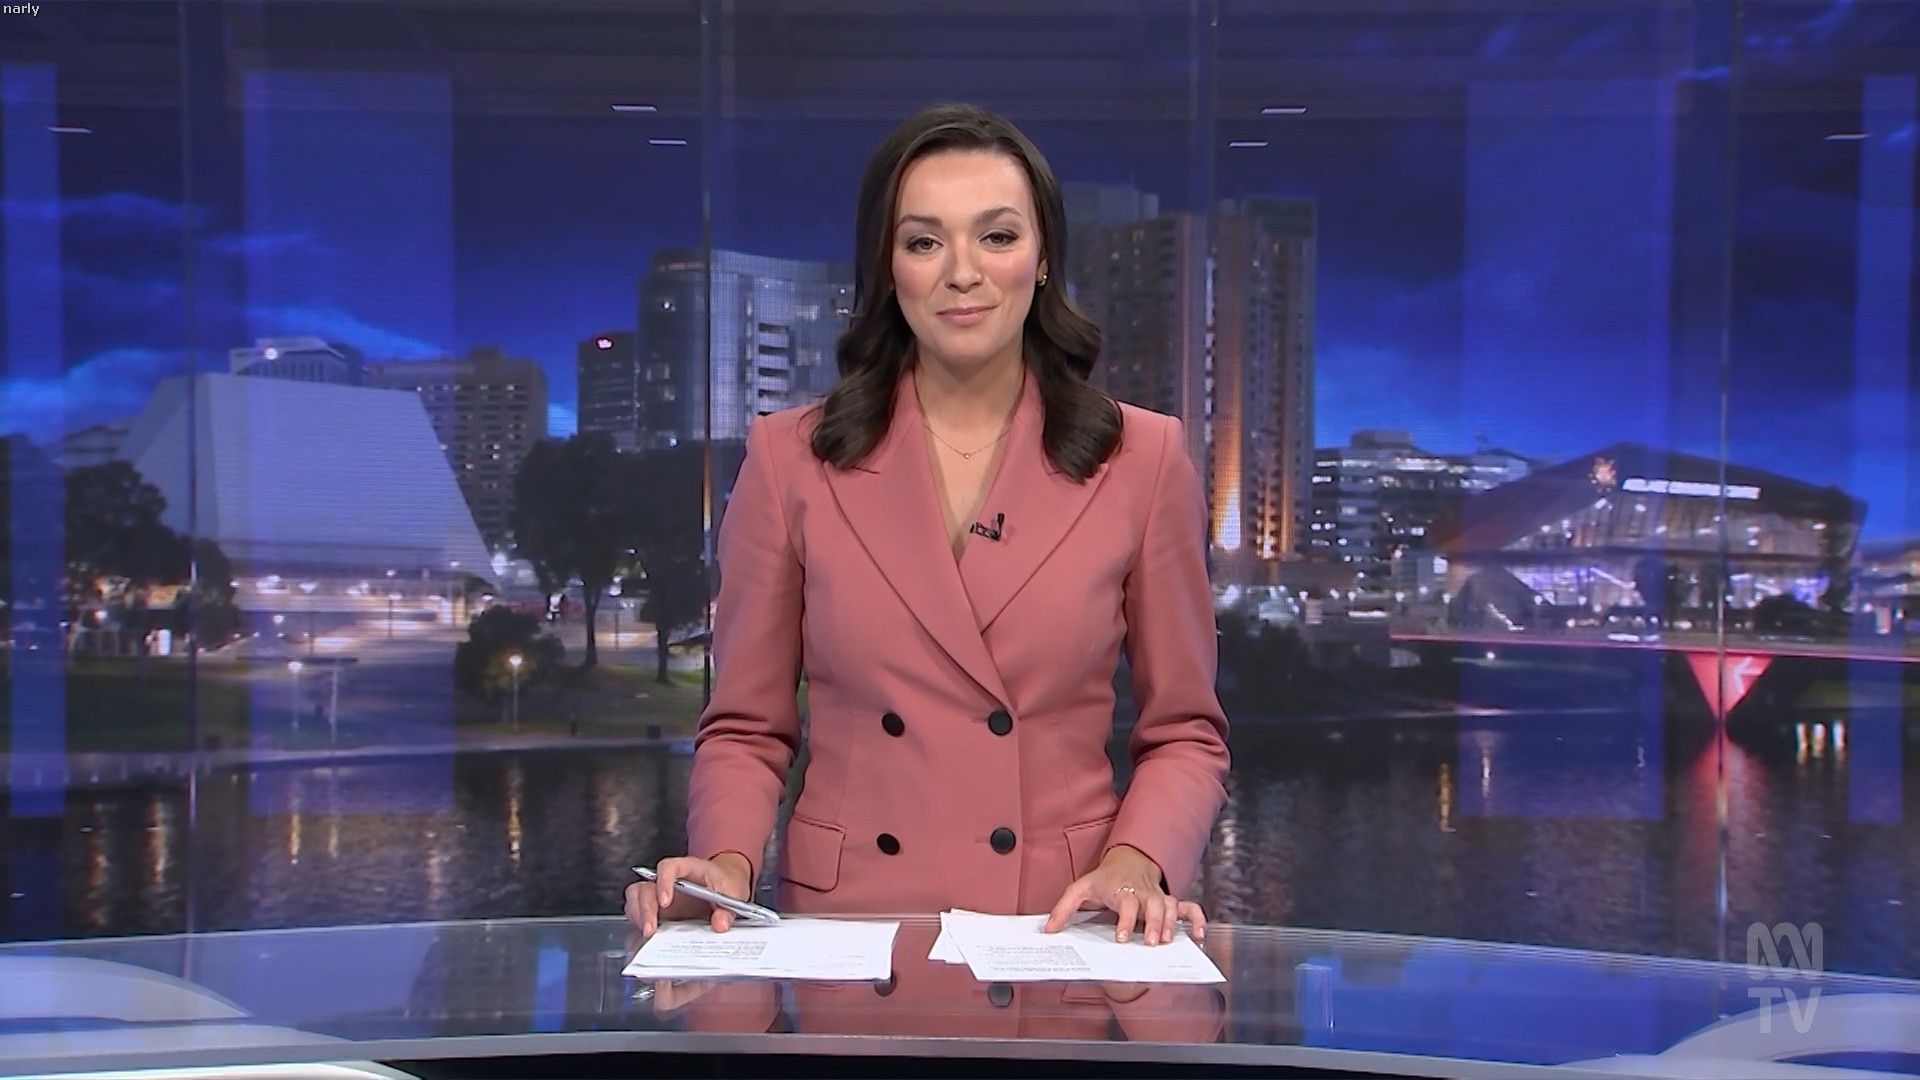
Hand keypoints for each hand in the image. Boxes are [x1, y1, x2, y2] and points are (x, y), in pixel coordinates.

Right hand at [624, 851, 753, 935]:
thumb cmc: (727, 882)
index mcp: (688, 868)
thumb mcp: (734, 892)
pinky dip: (640, 926)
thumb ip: (728, 910)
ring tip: (648, 935)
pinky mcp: (658, 909)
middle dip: (644, 909)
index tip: (665, 901)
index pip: (668, 867)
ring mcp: (660, 894)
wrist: (726, 883)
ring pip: (636, 898)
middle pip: (645, 886)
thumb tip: (719, 925)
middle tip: (651, 930)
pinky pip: (639, 914)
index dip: (663, 882)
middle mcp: (669, 880)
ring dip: (638, 917)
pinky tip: (649, 939)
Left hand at [1042, 844, 1206, 944]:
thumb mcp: (1080, 888)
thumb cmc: (1104, 878)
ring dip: (1172, 924)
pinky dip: (1197, 919)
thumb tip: (1049, 929)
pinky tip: (1199, 934)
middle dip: (1154, 923)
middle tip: (1151, 943)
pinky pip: (1189, 907)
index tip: (1122, 938)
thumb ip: (1064, 908)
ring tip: (1168, 942)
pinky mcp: (1170, 900)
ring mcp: (1159, 896)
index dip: (1126, 921)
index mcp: (1121, 890)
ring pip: (1171, 906)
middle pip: (1154, 905)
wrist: (1128, 858)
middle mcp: (1143, 892)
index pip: (1127, 903)